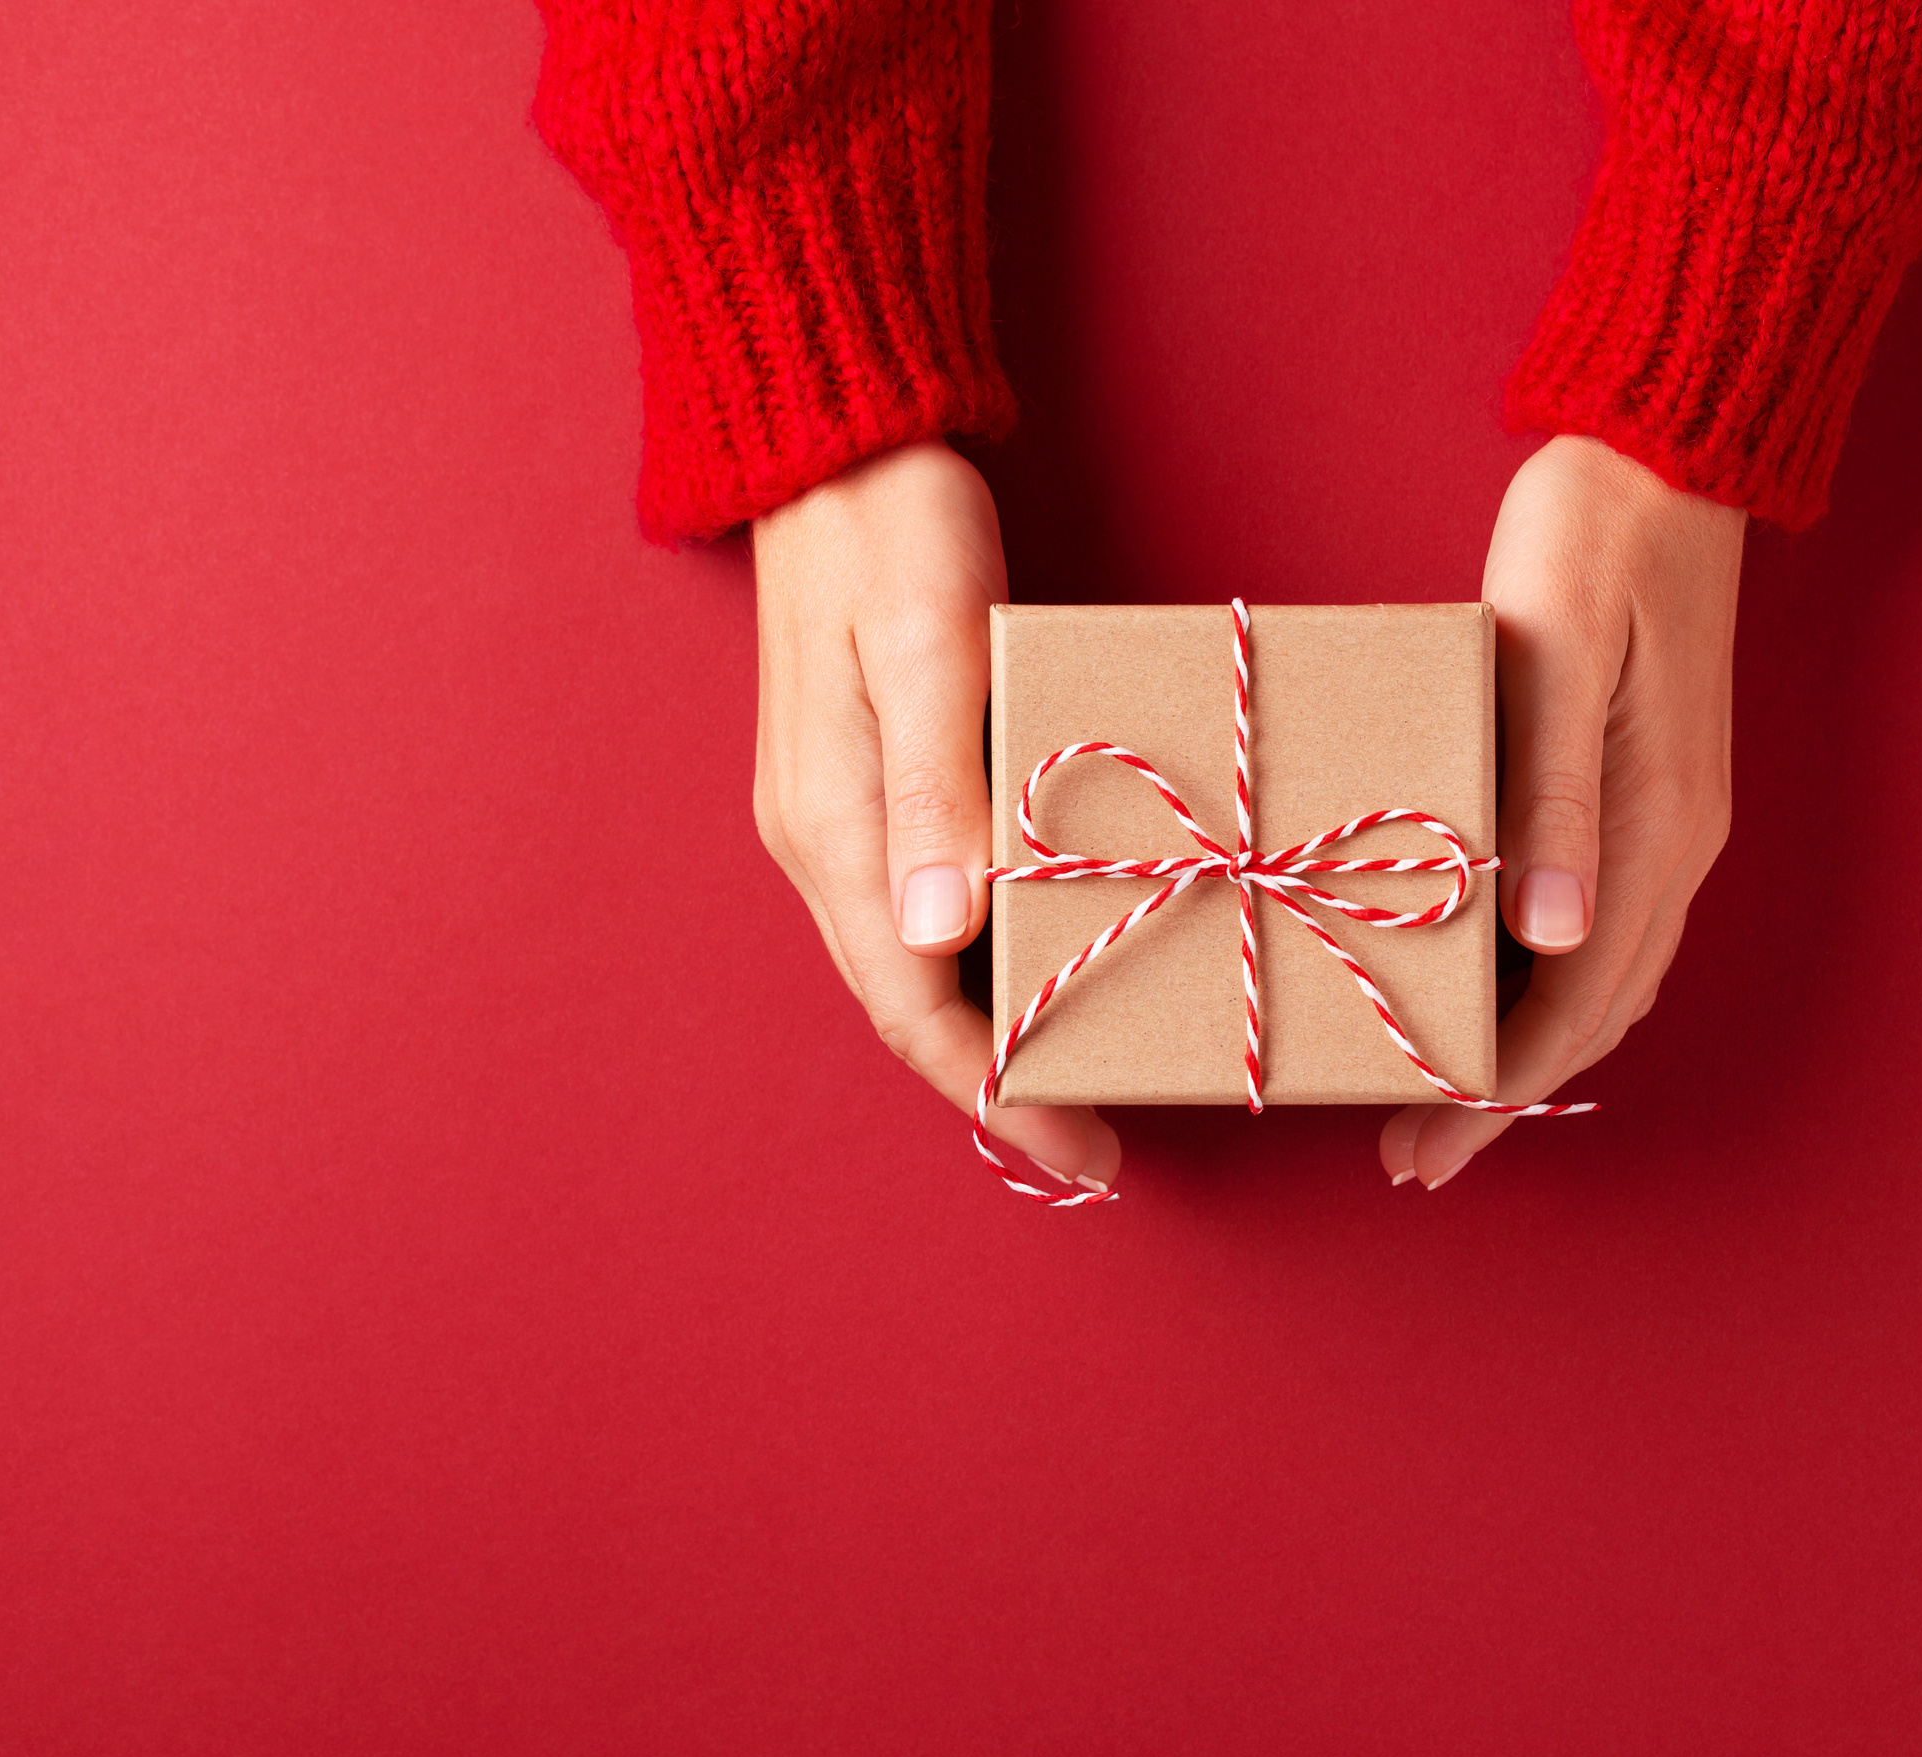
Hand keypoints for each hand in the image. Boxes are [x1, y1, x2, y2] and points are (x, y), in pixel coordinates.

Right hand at [751, 443, 1122, 1192]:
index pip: (912, 1005)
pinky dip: (976, 962)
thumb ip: (936, 787)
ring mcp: (836, 812)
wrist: (837, 442)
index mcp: (836, 825)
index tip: (1078, 1150)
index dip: (993, 1091)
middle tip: (1097, 1139)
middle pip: (908, 1003)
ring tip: (1078, 1073)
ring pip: (912, 963)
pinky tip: (1036, 965)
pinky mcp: (863, 779)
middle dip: (997, 1085)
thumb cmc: (896, 530)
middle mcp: (824, 838)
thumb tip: (942, 935)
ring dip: (987, 1029)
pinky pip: (917, 907)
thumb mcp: (930, 645)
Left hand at [1379, 436, 1742, 1188]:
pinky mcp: (1652, 792)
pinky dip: (1554, 988)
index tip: (1426, 1146)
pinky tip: (1495, 993)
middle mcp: (1675, 842)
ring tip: (1445, 1102)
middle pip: (1593, 1014)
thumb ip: (1554, 794)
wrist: (1668, 456)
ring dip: (1530, 1051)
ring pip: (1605, 980)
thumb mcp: (1557, 655)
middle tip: (1416, 1160)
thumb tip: (1551, 933)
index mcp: (1653, 823)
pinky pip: (1607, 928)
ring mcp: (1671, 821)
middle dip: (1505, 1098)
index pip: (1575, 1000)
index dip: (1498, 1087)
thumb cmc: (1590, 538)